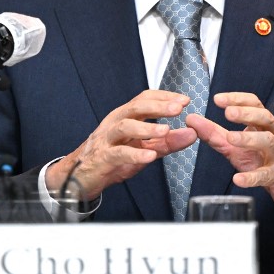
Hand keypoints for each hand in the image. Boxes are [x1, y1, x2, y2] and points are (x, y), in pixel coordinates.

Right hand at [45, 89, 196, 200]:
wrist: (80, 176)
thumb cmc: (113, 158)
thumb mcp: (144, 148)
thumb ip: (168, 141)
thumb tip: (192, 133)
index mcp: (125, 116)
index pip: (144, 99)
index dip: (164, 97)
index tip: (185, 100)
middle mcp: (115, 123)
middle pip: (135, 107)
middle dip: (157, 106)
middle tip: (177, 108)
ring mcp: (107, 140)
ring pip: (124, 126)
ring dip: (146, 127)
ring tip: (165, 130)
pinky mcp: (102, 158)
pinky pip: (118, 153)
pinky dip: (134, 154)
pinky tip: (149, 156)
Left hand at [185, 92, 273, 213]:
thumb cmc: (263, 159)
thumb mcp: (237, 145)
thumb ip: (214, 133)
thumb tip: (191, 119)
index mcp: (263, 124)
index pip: (255, 104)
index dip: (238, 99)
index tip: (218, 99)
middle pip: (265, 118)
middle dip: (247, 114)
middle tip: (228, 113)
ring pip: (269, 142)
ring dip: (250, 139)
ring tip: (231, 138)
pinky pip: (267, 175)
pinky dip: (252, 177)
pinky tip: (238, 179)